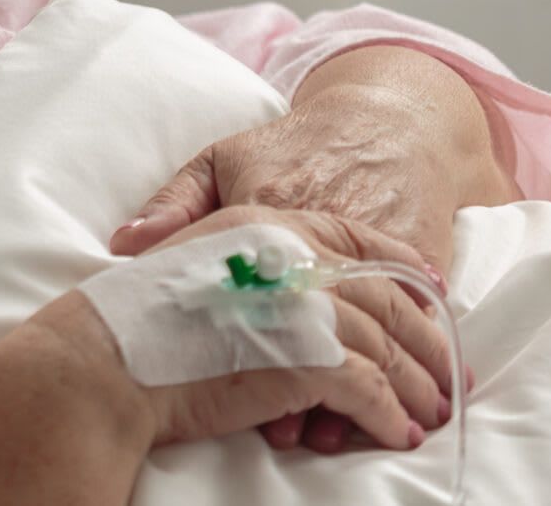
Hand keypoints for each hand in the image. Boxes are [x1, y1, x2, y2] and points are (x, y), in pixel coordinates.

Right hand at [0, 205, 453, 505]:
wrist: (105, 354)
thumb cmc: (135, 311)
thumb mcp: (187, 251)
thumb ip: (236, 251)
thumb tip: (279, 274)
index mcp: (269, 223)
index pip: (360, 239)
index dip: (405, 270)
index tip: (432, 299)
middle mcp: (296, 257)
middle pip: (387, 299)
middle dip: (426, 342)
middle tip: (446, 375)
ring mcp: (306, 306)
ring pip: (387, 348)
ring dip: (416, 387)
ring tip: (429, 414)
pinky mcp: (309, 358)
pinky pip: (371, 391)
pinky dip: (389, 415)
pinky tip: (395, 431)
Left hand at [111, 49, 507, 455]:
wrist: (383, 121)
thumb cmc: (290, 147)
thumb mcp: (222, 160)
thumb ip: (173, 203)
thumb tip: (126, 244)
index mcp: (272, 213)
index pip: (258, 290)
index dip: (254, 345)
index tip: (242, 386)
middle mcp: (328, 233)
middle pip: (321, 317)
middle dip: (313, 379)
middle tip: (298, 430)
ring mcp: (382, 247)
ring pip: (377, 326)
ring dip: (370, 380)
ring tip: (349, 429)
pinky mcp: (425, 256)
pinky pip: (419, 316)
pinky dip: (410, 355)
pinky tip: (399, 394)